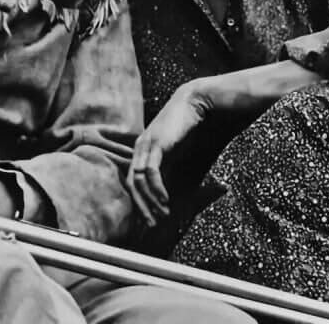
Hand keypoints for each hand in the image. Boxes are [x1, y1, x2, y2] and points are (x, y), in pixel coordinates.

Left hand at [129, 81, 209, 227]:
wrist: (196, 103)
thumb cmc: (188, 127)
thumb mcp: (177, 153)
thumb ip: (171, 169)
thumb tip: (171, 192)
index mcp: (142, 151)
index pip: (134, 181)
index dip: (140, 202)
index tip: (149, 219)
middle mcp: (139, 149)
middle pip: (132, 184)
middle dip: (142, 207)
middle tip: (151, 225)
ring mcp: (145, 145)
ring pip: (139, 180)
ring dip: (150, 201)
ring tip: (162, 214)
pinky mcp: (155, 144)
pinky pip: (150, 172)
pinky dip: (157, 188)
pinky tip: (165, 200)